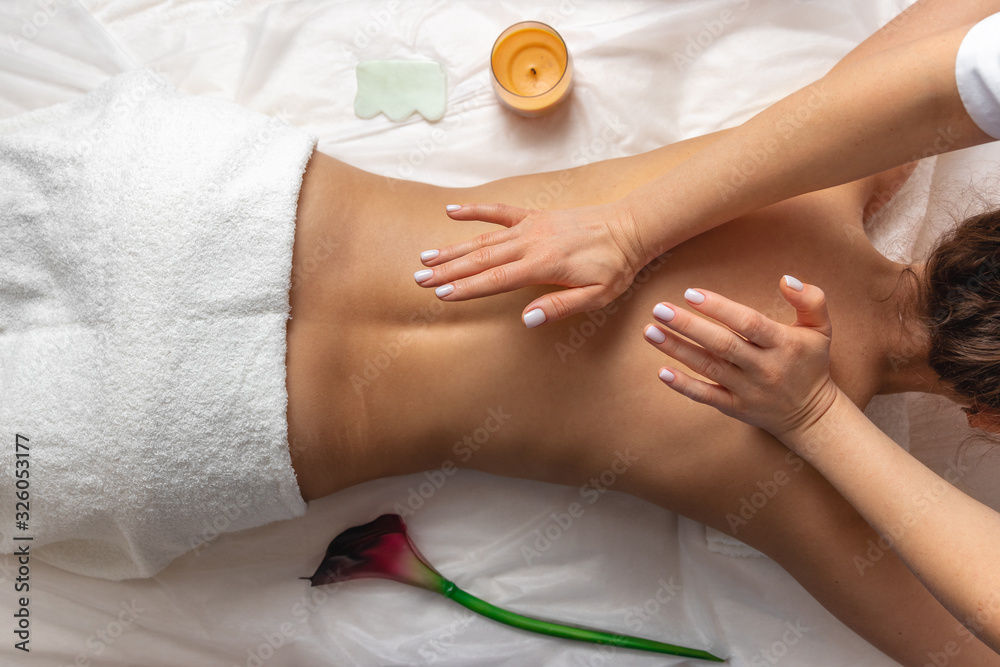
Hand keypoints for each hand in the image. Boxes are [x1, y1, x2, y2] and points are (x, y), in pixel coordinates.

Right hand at [414, 202, 647, 326]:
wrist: (630, 227)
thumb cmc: (615, 266)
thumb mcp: (596, 296)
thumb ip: (560, 306)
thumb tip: (527, 318)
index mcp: (543, 264)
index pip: (496, 279)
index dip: (467, 288)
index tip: (442, 294)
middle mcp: (531, 242)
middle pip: (481, 258)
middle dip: (448, 270)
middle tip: (419, 278)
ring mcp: (530, 226)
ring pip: (483, 238)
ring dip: (453, 249)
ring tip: (426, 257)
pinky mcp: (534, 216)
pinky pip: (499, 211)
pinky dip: (474, 210)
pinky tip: (451, 212)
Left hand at [643, 276, 839, 441]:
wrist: (812, 415)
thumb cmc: (810, 363)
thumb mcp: (821, 329)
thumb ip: (811, 300)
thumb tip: (786, 279)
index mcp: (783, 344)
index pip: (748, 323)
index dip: (719, 308)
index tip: (691, 293)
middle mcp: (763, 368)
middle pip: (722, 345)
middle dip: (688, 326)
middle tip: (659, 309)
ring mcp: (747, 389)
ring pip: (708, 368)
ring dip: (676, 349)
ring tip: (650, 331)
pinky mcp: (735, 407)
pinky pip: (706, 396)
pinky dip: (684, 386)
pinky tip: (661, 371)